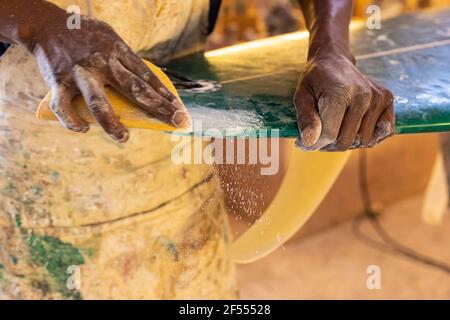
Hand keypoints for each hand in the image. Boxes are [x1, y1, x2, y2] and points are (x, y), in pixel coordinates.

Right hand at [29, 10, 189, 141]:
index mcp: (117, 51)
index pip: (148, 77)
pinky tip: (83, 128)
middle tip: (177, 122)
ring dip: (113, 125)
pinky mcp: (57, 82)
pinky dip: (73, 122)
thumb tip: (147, 87)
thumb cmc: (85, 36)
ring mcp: (80, 73)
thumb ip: (126, 61)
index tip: (181, 111)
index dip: (166, 96)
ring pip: (100, 105)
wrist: (46, 25)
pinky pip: (64, 109)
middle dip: (160, 108)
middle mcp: (102, 62)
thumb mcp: (110, 39)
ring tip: (124, 138)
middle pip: (135, 90)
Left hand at [294, 49, 394, 150]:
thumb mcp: (302, 97)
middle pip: (346, 141)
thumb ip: (306, 119)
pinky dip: (368, 136)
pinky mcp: (387, 99)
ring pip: (362, 141)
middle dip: (329, 144)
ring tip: (336, 127)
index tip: (304, 142)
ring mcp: (378, 97)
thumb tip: (309, 143)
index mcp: (340, 93)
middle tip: (320, 135)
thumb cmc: (314, 81)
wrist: (333, 60)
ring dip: (347, 141)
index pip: (329, 135)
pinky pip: (383, 132)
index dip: (314, 144)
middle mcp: (363, 95)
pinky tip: (354, 128)